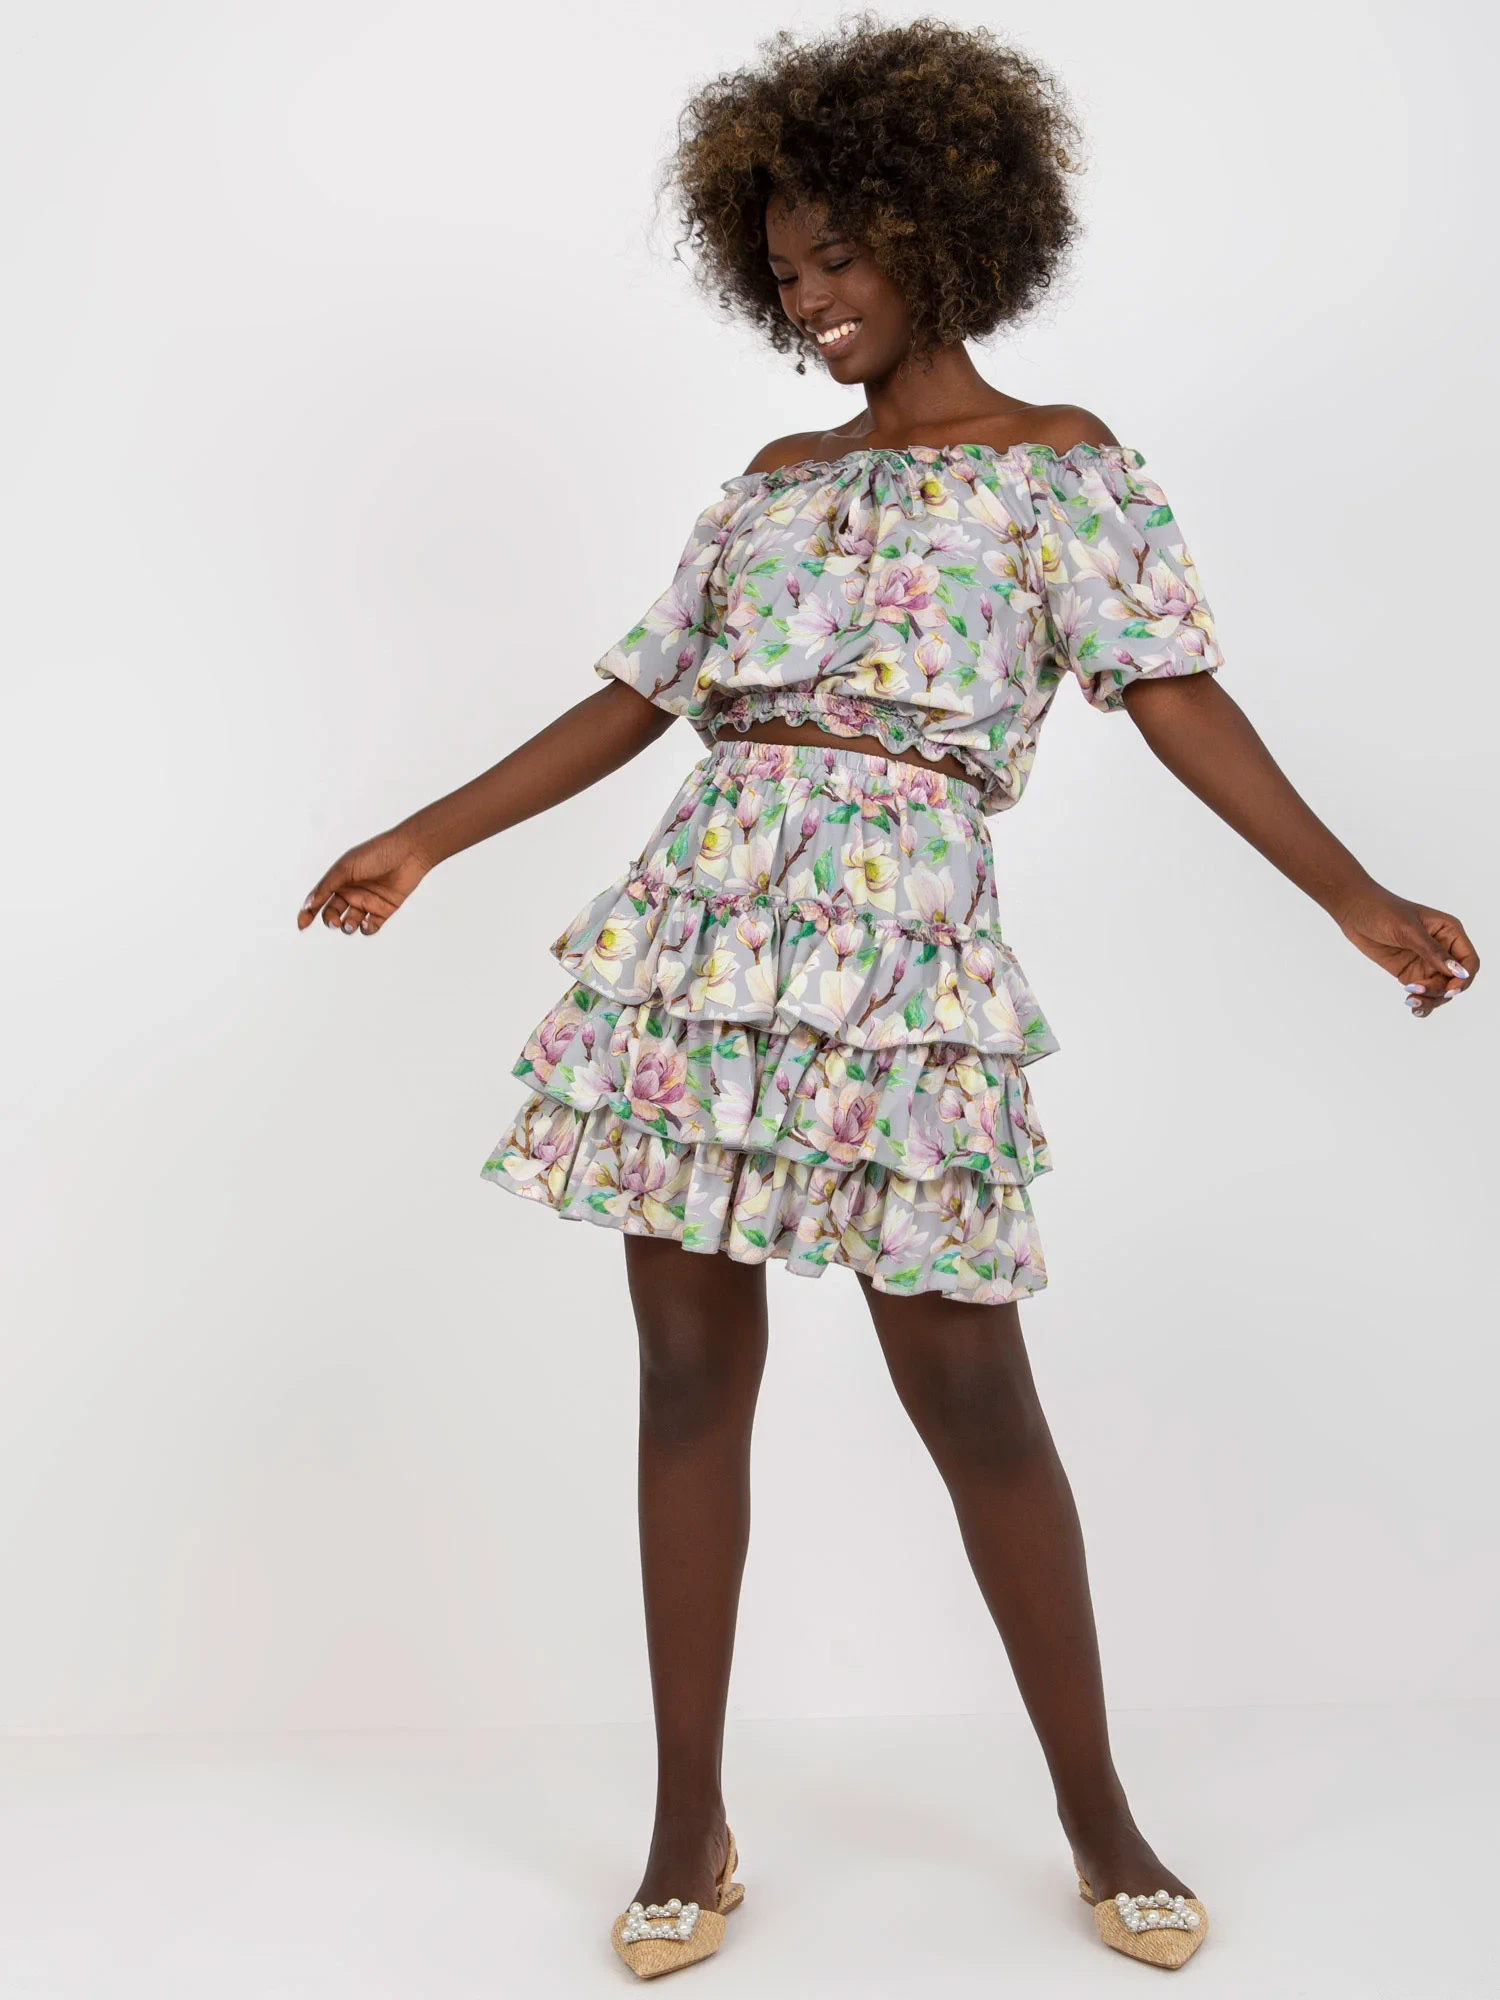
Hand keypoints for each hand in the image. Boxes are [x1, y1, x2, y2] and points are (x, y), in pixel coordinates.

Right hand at [297, 827, 431, 937]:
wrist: (408, 853)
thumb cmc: (376, 854)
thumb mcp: (345, 868)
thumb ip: (327, 886)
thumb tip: (309, 904)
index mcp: (339, 880)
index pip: (319, 899)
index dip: (308, 913)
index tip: (301, 925)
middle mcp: (351, 892)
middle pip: (332, 914)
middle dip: (330, 921)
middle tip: (334, 922)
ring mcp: (367, 902)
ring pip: (350, 923)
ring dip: (347, 927)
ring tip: (351, 923)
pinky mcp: (383, 910)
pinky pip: (370, 926)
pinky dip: (365, 929)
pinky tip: (365, 923)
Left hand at [1333, 885, 1478, 1018]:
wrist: (1354, 911)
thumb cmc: (1383, 911)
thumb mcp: (1409, 930)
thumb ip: (1432, 951)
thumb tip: (1457, 972)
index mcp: (1449, 932)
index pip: (1469, 961)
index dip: (1464, 978)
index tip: (1449, 990)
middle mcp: (1442, 949)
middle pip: (1455, 981)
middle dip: (1441, 991)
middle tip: (1417, 990)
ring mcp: (1426, 963)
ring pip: (1439, 990)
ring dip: (1430, 1000)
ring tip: (1411, 1001)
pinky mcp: (1410, 973)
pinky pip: (1422, 993)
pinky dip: (1422, 1003)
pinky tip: (1413, 1007)